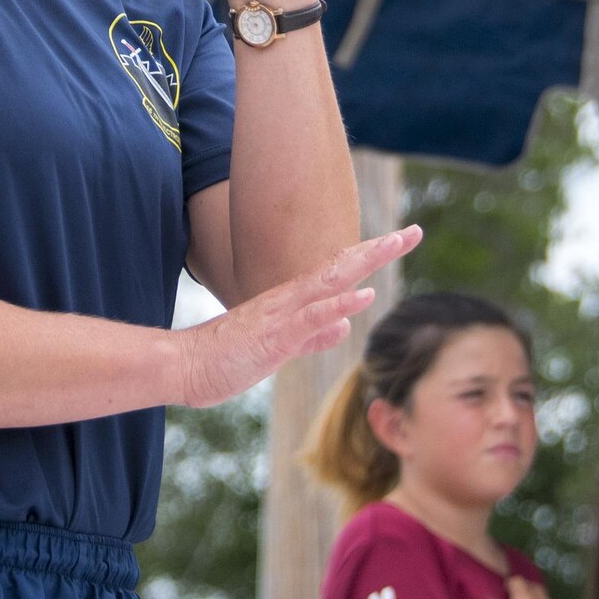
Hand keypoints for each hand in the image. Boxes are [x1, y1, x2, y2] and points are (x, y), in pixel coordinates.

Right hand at [174, 227, 420, 407]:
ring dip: (364, 262)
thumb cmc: (227, 357)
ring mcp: (282, 315)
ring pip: (329, 283)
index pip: (340, 273)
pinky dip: (339, 306)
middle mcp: (290, 299)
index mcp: (293, 302)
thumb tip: (344, 325)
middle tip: (414, 231)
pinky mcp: (274, 337)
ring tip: (395, 243)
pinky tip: (364, 296)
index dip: (372, 255)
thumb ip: (313, 335)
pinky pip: (310, 319)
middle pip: (342, 267)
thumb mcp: (279, 348)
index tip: (403, 239)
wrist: (183, 366)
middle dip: (379, 249)